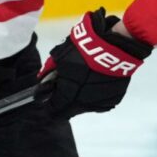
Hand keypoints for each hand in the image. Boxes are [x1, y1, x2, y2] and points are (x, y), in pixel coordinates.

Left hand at [37, 8, 152, 118]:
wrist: (114, 46)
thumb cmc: (83, 51)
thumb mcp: (61, 56)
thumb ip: (49, 70)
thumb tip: (42, 78)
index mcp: (68, 96)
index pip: (54, 109)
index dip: (51, 102)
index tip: (52, 96)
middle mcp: (84, 104)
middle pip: (70, 110)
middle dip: (66, 101)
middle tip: (68, 85)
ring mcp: (100, 103)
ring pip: (87, 106)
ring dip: (83, 98)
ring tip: (86, 80)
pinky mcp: (114, 99)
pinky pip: (101, 101)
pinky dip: (98, 94)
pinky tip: (98, 81)